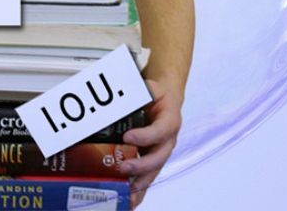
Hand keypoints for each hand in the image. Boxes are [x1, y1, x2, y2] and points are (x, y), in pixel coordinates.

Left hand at [120, 79, 182, 207]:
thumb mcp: (149, 88)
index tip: (128, 137)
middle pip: (159, 157)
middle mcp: (168, 140)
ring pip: (153, 171)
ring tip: (127, 194)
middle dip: (142, 165)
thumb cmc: (156, 95)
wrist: (165, 100)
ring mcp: (160, 153)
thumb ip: (138, 91)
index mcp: (170, 120)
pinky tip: (129, 201)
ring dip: (140, 184)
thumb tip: (116, 93)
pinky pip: (147, 177)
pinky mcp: (152, 161)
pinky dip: (139, 191)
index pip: (162, 130)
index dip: (146, 136)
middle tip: (124, 167)